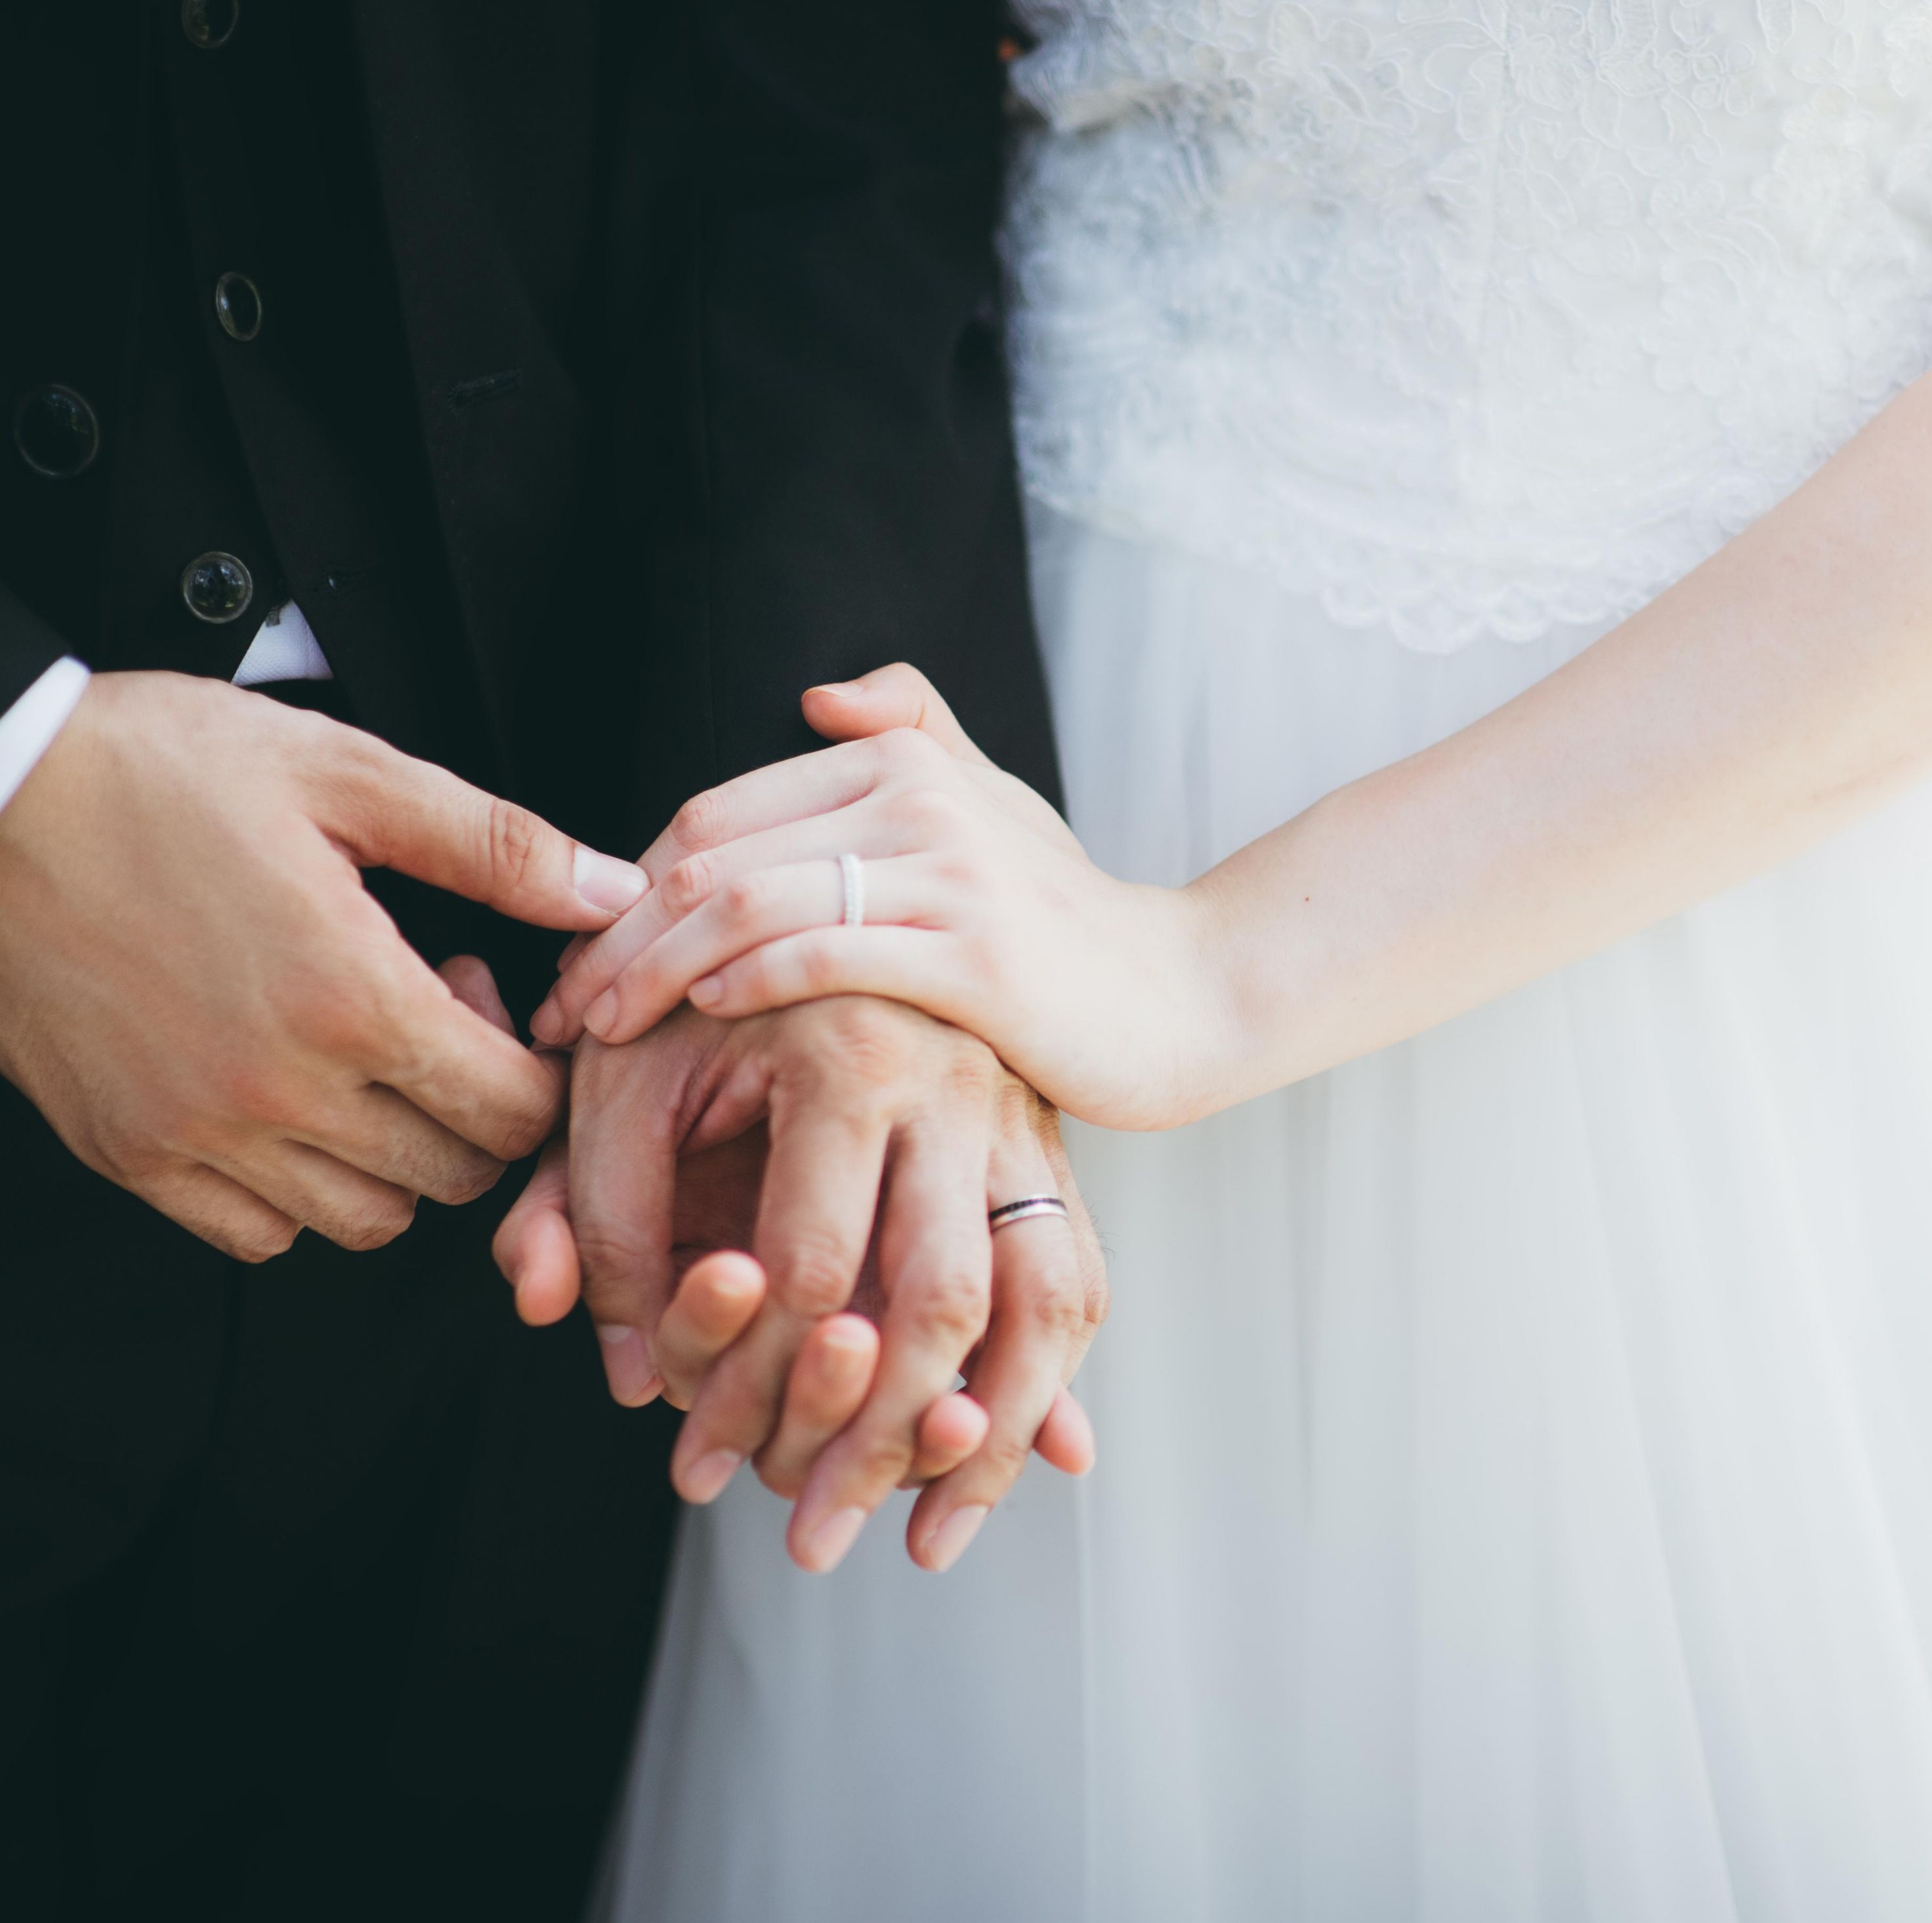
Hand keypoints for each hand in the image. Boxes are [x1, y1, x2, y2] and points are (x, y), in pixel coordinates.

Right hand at [0, 670, 648, 1258]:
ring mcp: (199, 1133)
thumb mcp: (347, 774)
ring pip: (367, 1218)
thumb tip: (613, 891)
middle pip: (456, 1172)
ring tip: (360, 1057)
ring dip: (396, 1156)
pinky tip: (290, 1103)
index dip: (534, 1065)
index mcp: (352, 996)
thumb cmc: (156, 770)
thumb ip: (496, 844)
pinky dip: (297, 1194)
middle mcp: (280, 1087)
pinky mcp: (131, 1153)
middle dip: (475, 1109)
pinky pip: (259, 1235)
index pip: (516, 1109)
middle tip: (428, 1019)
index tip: (487, 998)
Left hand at [493, 996, 1103, 1571]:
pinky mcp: (1052, 1149)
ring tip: (924, 1541)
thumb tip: (626, 1370)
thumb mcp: (619, 1082)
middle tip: (813, 1542)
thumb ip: (596, 1215)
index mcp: (851, 1051)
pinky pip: (1081, 1281)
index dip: (746, 1383)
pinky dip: (1056, 1383)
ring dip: (991, 1438)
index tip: (698, 1465)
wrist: (819, 894)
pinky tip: (1024, 1468)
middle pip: (944, 1302)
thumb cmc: (697, 998)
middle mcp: (961, 1084)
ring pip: (1050, 1302)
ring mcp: (1023, 1117)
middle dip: (874, 1442)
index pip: (813, 1265)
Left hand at [532, 666, 1235, 1130]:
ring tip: (601, 1029)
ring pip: (746, 903)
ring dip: (651, 969)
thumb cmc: (1070, 921)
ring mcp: (949, 874)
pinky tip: (701, 1017)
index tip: (583, 955)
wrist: (1183, 997)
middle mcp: (920, 798)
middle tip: (562, 1007)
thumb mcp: (997, 808)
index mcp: (905, 758)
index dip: (627, 883)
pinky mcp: (974, 956)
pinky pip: (820, 954)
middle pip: (711, 853)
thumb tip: (819, 697)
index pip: (718, 811)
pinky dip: (740, 981)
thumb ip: (916, 737)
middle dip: (615, 933)